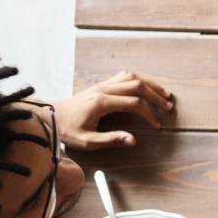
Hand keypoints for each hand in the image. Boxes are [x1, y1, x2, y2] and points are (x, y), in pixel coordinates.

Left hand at [50, 71, 174, 149]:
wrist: (49, 116)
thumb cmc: (67, 129)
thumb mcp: (87, 141)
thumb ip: (111, 140)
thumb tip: (133, 140)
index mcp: (102, 103)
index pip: (134, 104)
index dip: (149, 114)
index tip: (157, 125)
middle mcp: (103, 89)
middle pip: (137, 85)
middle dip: (155, 95)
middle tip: (168, 106)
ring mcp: (102, 85)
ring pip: (131, 77)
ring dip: (150, 84)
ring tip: (163, 93)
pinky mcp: (100, 85)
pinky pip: (123, 76)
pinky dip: (138, 80)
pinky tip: (145, 87)